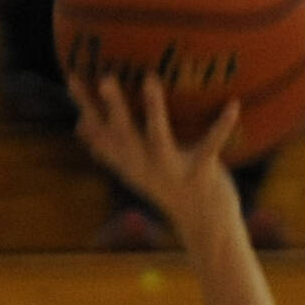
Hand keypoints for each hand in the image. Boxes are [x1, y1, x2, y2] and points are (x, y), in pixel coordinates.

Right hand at [70, 73, 241, 236]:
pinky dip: (222, 126)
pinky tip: (232, 105)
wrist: (205, 227)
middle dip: (113, 108)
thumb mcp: (137, 171)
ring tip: (150, 78)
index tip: (71, 76)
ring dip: (153, 109)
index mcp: (131, 165)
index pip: (101, 133)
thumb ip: (109, 149)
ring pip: (158, 138)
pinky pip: (210, 146)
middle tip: (104, 78)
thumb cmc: (172, 189)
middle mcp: (146, 168)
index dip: (86, 107)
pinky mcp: (202, 175)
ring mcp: (173, 172)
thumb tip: (79, 126)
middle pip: (124, 135)